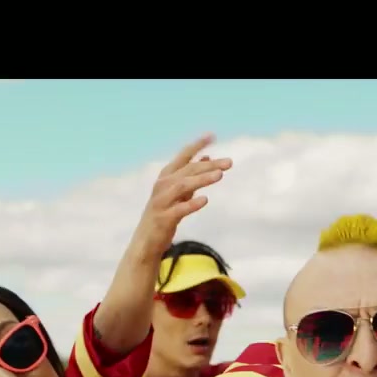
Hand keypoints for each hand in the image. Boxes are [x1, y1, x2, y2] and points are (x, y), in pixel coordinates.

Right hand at [135, 134, 232, 253]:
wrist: (146, 241)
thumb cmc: (165, 214)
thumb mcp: (178, 192)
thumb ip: (191, 175)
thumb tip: (206, 158)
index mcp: (166, 176)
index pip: (183, 156)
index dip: (197, 145)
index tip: (212, 135)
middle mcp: (162, 185)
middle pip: (188, 170)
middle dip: (209, 165)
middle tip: (229, 163)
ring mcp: (161, 201)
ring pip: (182, 185)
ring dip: (201, 179)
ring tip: (220, 175)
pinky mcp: (163, 218)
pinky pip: (179, 209)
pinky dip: (191, 203)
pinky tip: (205, 200)